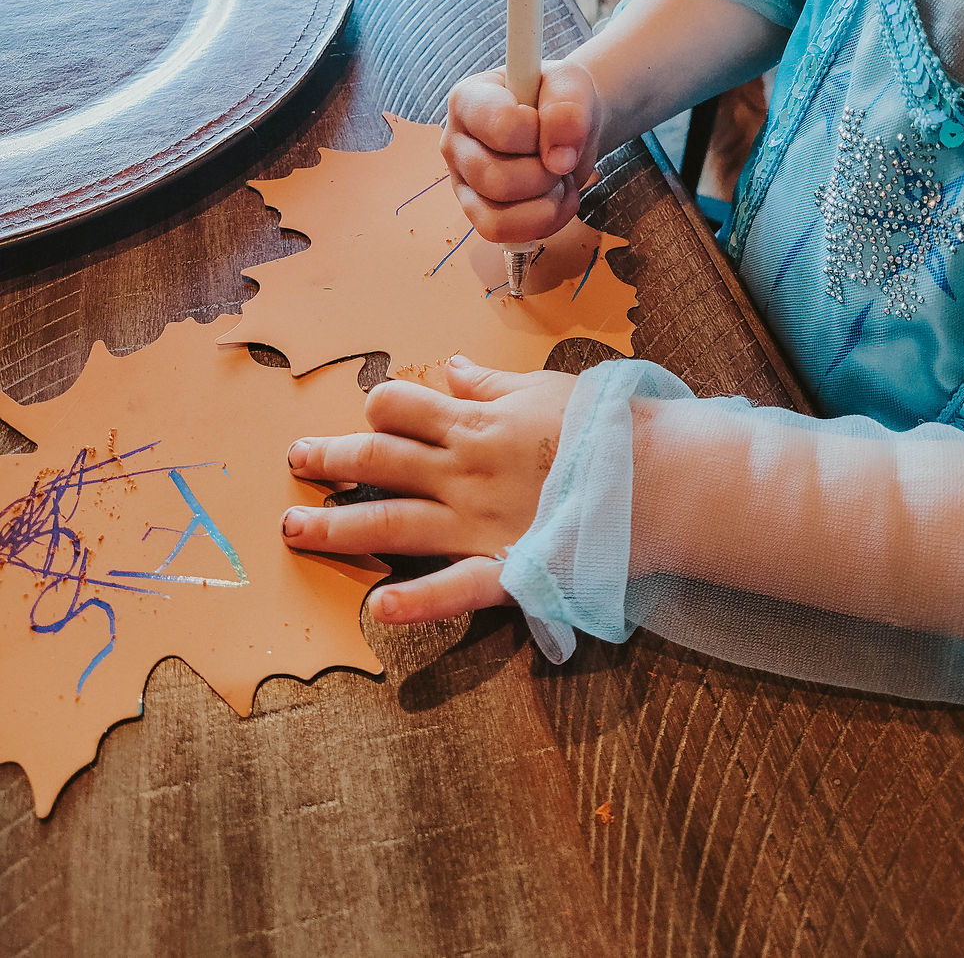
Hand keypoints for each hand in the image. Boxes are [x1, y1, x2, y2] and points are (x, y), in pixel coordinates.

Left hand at [281, 357, 576, 623]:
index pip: (401, 406)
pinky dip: (416, 602)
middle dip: (329, 461)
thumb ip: (490, 382)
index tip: (370, 417)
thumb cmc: (605, 426)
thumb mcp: (543, 387)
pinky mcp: (504, 568)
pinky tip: (377, 609)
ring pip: (391, 521)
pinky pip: (453, 588)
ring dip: (337, 528)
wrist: (658, 476)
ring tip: (293, 532)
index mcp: (474, 423)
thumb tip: (450, 366)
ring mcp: (476, 522)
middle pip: (378, 459)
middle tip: (294, 462)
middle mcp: (462, 470)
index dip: (378, 408)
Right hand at [440, 59, 601, 243]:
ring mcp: (464, 184)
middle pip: (494, 180)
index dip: (539, 132)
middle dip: (543, 175)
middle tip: (559, 157)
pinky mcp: (479, 214)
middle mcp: (455, 144)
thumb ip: (567, 108)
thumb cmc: (558, 100)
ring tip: (558, 178)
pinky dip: (545, 223)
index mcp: (467, 101)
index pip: (500, 126)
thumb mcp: (572, 85)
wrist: (566, 124)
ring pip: (497, 218)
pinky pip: (505, 237)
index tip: (550, 122)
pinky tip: (556, 198)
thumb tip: (560, 159)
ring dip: (545, 204)